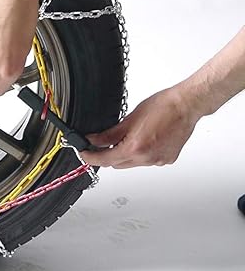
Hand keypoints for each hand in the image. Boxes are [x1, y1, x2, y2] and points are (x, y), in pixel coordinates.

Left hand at [80, 86, 201, 168]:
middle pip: (118, 164)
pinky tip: (144, 140)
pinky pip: (146, 161)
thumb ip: (108, 135)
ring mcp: (158, 161)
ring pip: (132, 163)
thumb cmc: (162, 107)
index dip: (91, 157)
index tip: (84, 154)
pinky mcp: (167, 160)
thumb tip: (93, 140)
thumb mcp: (128, 119)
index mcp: (135, 148)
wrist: (186, 106)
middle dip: (107, 155)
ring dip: (125, 154)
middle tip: (101, 144)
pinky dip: (140, 154)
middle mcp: (147, 158)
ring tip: (129, 137)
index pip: (105, 160)